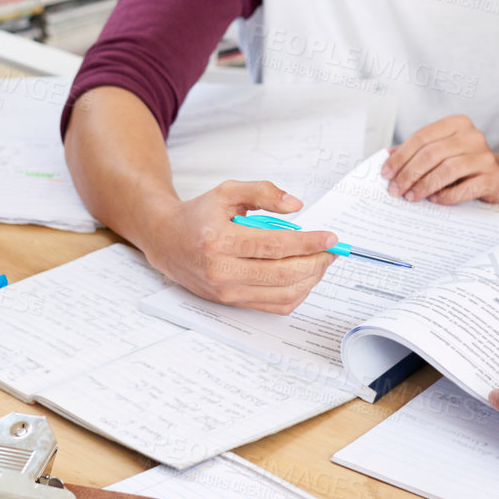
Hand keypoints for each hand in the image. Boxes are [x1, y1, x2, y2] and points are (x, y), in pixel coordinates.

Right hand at [139, 180, 336, 314]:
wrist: (167, 242)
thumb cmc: (198, 216)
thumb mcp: (227, 191)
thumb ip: (263, 192)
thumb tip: (295, 206)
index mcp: (220, 240)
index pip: (275, 245)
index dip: (308, 242)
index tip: (330, 237)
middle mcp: (222, 271)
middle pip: (283, 273)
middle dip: (316, 263)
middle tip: (331, 251)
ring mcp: (226, 292)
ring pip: (282, 294)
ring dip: (310, 280)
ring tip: (321, 263)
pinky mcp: (231, 303)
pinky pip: (273, 306)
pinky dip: (296, 294)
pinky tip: (304, 277)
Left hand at [381, 115, 498, 205]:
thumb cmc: (464, 163)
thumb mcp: (442, 151)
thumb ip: (418, 152)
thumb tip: (388, 159)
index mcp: (457, 124)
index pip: (422, 137)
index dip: (401, 156)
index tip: (386, 172)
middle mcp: (473, 136)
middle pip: (432, 153)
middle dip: (409, 173)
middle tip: (395, 189)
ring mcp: (485, 157)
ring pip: (447, 169)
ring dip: (424, 185)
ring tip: (411, 196)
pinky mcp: (492, 178)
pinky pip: (464, 188)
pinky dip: (446, 195)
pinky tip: (434, 200)